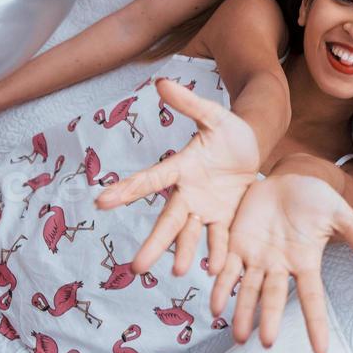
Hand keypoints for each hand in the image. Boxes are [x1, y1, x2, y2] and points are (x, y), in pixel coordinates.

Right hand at [94, 78, 259, 278]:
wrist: (252, 147)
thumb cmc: (227, 130)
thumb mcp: (214, 115)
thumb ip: (189, 103)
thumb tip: (161, 82)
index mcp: (181, 168)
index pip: (151, 180)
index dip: (127, 190)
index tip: (101, 202)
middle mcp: (188, 193)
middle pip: (169, 220)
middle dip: (154, 242)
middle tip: (136, 266)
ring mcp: (206, 208)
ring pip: (191, 233)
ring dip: (185, 251)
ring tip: (178, 270)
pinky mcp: (226, 217)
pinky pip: (221, 236)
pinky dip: (219, 252)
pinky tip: (217, 270)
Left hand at [218, 172, 352, 352]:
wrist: (289, 177)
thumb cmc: (317, 198)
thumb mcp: (341, 216)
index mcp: (306, 262)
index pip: (313, 299)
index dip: (316, 325)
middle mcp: (280, 266)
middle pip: (275, 297)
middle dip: (270, 318)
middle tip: (266, 342)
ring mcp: (257, 257)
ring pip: (247, 289)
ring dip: (241, 311)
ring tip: (237, 334)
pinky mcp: (237, 244)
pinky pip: (227, 269)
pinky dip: (221, 286)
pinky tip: (214, 304)